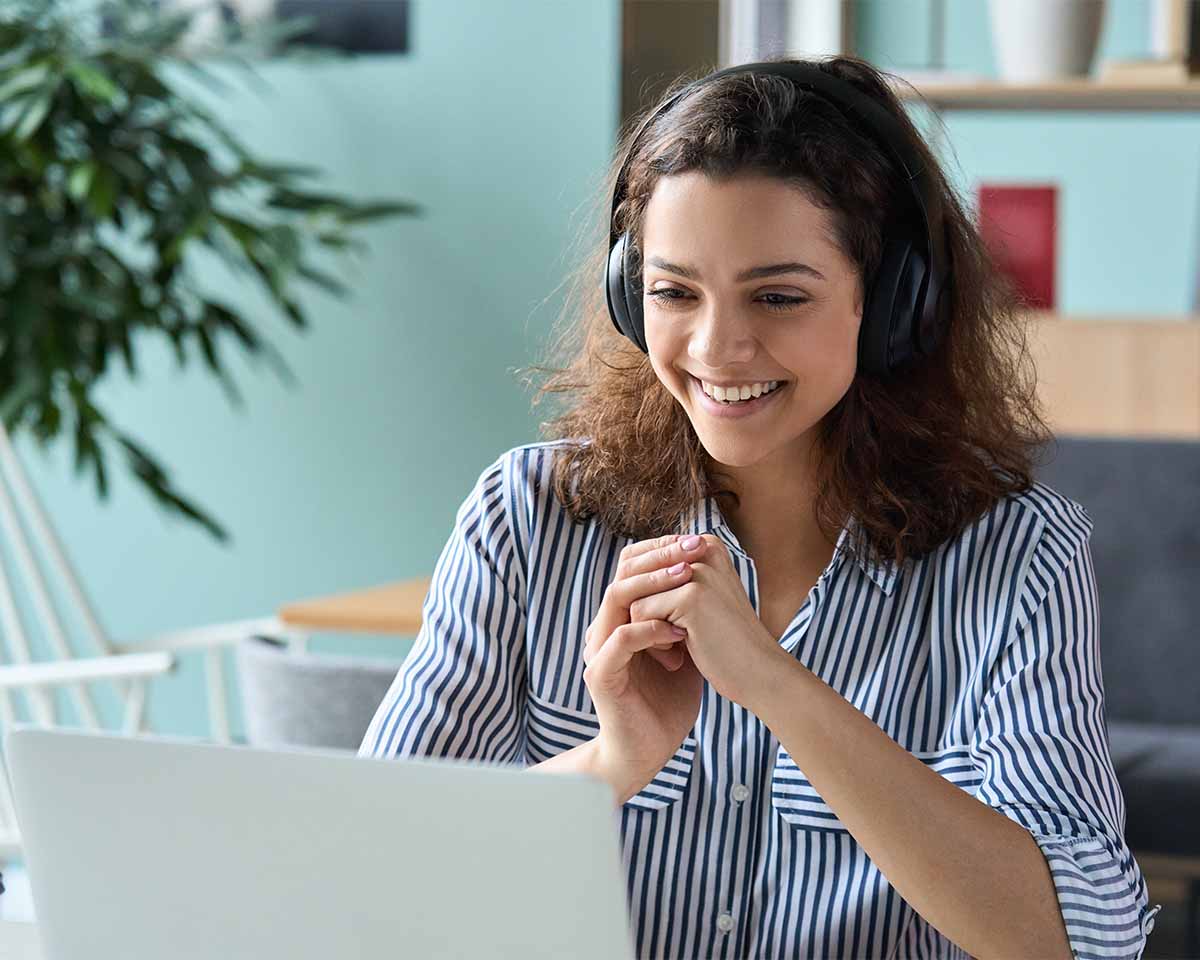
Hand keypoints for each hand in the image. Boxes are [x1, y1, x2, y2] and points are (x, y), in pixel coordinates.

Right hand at [581, 534, 708, 802]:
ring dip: (654, 584)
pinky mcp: (601, 673)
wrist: (647, 750)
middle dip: (660, 556)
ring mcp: (598, 649)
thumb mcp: (684, 647)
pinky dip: (651, 629)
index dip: (662, 549)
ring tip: (686, 579)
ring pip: (617, 597)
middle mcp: (604, 627)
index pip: (632, 566)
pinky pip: (621, 639)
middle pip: (622, 572)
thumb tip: (716, 578)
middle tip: (694, 549)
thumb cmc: (667, 701)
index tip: (698, 541)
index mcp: (621, 617)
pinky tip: (679, 633)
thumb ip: (688, 614)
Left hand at [626, 534, 784, 710]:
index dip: (650, 600)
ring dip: (646, 628)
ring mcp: (697, 571)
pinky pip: (639, 613)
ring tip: (676, 647)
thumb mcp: (699, 599)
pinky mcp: (690, 596)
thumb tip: (624, 563)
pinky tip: (677, 654)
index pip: (647, 564)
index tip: (675, 624)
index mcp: (706, 544)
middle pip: (638, 579)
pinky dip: (652, 640)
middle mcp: (703, 549)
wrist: (759, 674)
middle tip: (671, 641)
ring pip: (635, 596)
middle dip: (646, 614)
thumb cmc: (726, 641)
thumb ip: (669, 578)